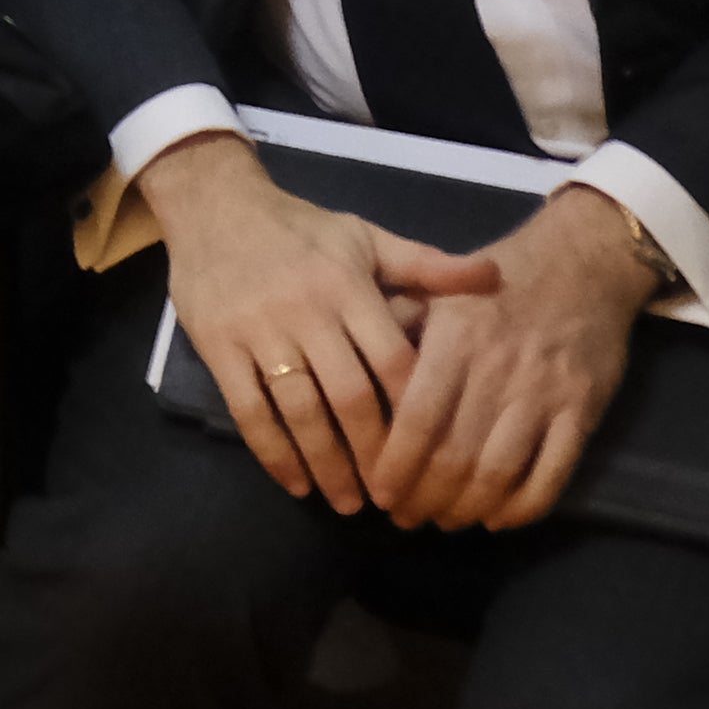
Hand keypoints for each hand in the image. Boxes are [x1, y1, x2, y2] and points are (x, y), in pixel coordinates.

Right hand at [138, 130, 429, 512]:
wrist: (215, 205)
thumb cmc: (299, 227)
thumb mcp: (364, 236)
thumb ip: (425, 266)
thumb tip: (494, 276)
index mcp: (348, 288)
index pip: (393, 362)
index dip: (416, 415)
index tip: (434, 458)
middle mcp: (307, 312)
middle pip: (350, 397)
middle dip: (374, 454)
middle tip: (394, 499)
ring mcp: (260, 331)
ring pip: (300, 411)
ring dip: (326, 464)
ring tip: (348, 503)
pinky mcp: (219, 346)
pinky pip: (249, 410)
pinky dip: (273, 453)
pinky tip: (295, 483)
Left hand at [362, 186, 662, 531]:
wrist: (582, 262)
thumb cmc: (496, 280)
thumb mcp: (438, 288)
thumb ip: (398, 327)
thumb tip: (351, 368)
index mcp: (456, 338)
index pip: (418, 417)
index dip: (396, 464)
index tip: (379, 493)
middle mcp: (499, 369)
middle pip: (456, 454)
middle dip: (425, 497)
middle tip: (405, 517)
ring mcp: (545, 393)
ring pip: (501, 471)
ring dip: (468, 508)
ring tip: (444, 520)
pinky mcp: (584, 410)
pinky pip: (553, 473)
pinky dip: (524, 507)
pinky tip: (498, 518)